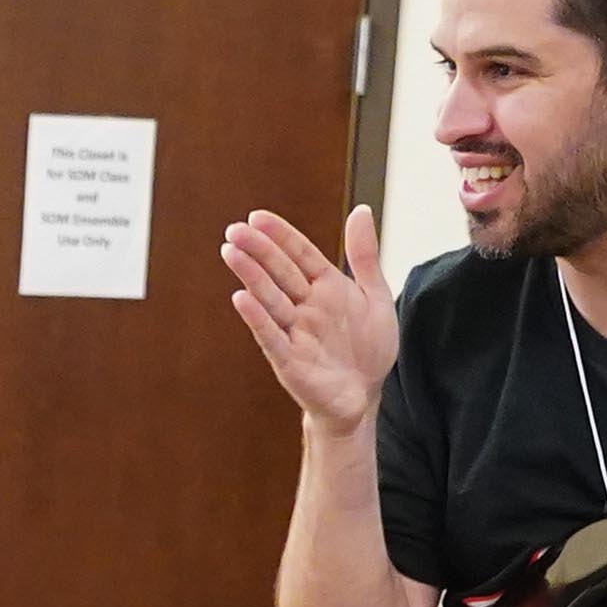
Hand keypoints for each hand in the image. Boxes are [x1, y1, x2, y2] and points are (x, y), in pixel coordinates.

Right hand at [225, 206, 401, 437]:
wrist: (365, 396)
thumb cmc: (368, 349)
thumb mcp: (375, 296)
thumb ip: (364, 256)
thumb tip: (361, 210)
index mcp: (325, 286)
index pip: (299, 254)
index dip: (280, 235)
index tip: (257, 217)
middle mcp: (306, 306)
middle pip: (279, 271)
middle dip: (257, 250)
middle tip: (234, 230)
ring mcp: (295, 332)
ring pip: (270, 298)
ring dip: (251, 276)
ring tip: (231, 253)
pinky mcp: (290, 360)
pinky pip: (271, 336)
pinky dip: (257, 318)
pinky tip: (241, 299)